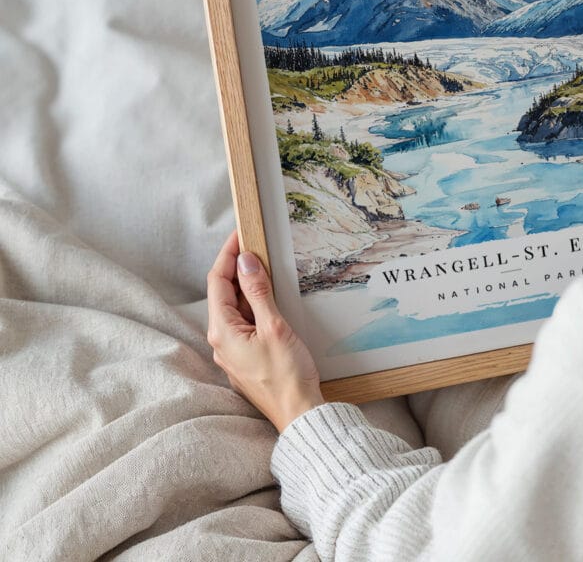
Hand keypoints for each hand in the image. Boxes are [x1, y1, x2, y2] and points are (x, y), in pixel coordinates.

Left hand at [207, 229, 324, 431]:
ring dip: (247, 285)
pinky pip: (245, 322)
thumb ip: (258, 292)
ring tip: (264, 264)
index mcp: (223, 331)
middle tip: (255, 244)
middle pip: (223, 293)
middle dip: (237, 266)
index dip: (228, 254)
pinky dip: (254, 303)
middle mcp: (222, 341)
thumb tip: (246, 261)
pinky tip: (269, 296)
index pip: (218, 281)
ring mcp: (233, 350)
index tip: (241, 234)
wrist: (299, 414)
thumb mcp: (274, 327)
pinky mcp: (247, 357)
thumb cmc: (287, 375)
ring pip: (235, 307)